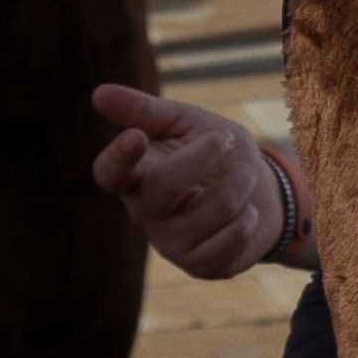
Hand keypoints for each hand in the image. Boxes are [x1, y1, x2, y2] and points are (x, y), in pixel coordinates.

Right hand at [91, 83, 294, 279]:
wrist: (259, 192)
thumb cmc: (214, 150)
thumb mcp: (184, 121)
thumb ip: (144, 110)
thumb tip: (98, 93)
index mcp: (136, 175)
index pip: (110, 173)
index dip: (118, 158)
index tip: (136, 137)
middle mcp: (145, 212)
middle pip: (164, 188)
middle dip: (203, 157)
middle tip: (225, 139)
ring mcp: (170, 242)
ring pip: (212, 209)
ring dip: (240, 181)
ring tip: (245, 174)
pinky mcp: (198, 264)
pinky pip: (228, 242)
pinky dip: (248, 219)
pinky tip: (247, 213)